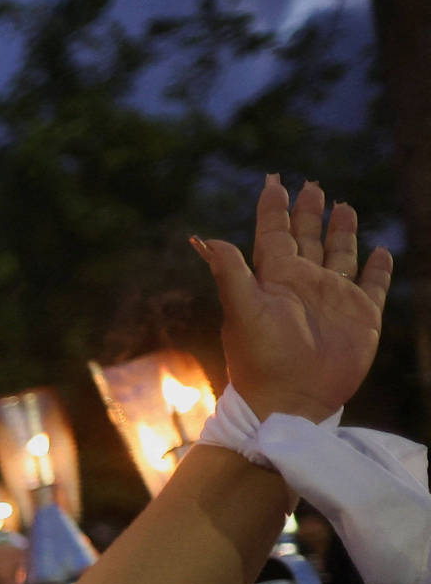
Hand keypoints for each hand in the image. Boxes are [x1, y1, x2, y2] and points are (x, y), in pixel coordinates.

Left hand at [195, 176, 394, 422]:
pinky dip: (377, 268)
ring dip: (341, 231)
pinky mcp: (360, 317)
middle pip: (307, 237)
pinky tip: (379, 252)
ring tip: (343, 205)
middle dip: (309, 212)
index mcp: (275, 279)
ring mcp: (334, 299)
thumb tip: (205, 240)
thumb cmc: (260, 361)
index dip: (274, 209)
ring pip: (340, 254)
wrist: (289, 402)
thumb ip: (230, 274)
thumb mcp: (242, 312)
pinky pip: (371, 285)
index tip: (274, 181)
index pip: (274, 234)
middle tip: (312, 184)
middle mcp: (304, 284)